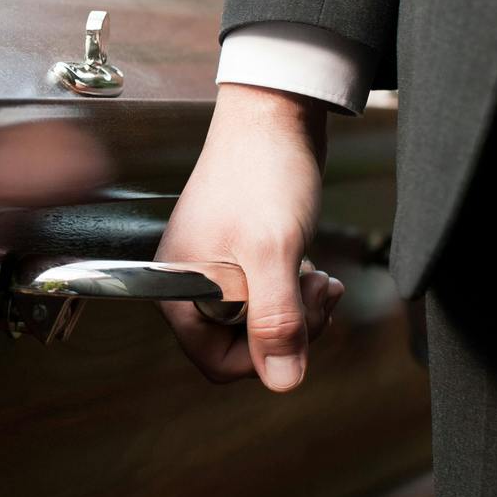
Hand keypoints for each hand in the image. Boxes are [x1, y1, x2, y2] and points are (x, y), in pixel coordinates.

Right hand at [157, 82, 343, 390]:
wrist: (274, 115)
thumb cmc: (262, 172)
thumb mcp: (272, 253)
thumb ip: (275, 321)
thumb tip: (282, 381)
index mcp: (180, 289)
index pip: (216, 363)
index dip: (262, 358)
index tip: (294, 328)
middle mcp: (192, 284)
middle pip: (242, 347)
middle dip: (287, 328)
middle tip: (314, 292)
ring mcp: (218, 270)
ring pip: (261, 322)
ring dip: (298, 309)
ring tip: (317, 276)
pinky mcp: (241, 255)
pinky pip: (269, 296)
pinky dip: (295, 289)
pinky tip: (312, 267)